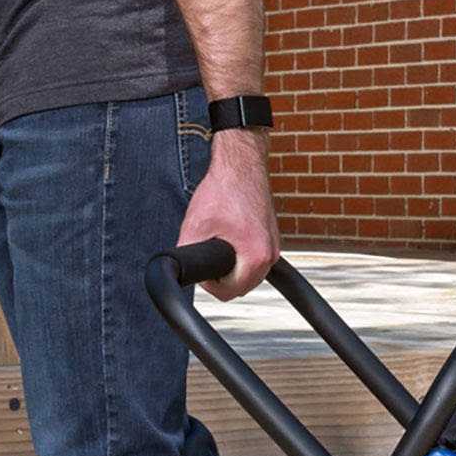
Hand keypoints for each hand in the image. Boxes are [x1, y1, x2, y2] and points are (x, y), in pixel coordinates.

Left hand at [177, 130, 278, 300]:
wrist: (241, 164)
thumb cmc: (223, 188)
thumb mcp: (195, 225)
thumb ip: (186, 253)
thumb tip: (180, 270)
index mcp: (256, 256)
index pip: (230, 292)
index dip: (210, 285)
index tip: (201, 269)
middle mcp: (271, 254)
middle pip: (242, 286)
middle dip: (222, 278)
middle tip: (206, 259)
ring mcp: (275, 246)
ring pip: (250, 274)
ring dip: (233, 269)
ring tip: (217, 248)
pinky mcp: (273, 238)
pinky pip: (256, 259)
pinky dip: (242, 256)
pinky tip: (230, 240)